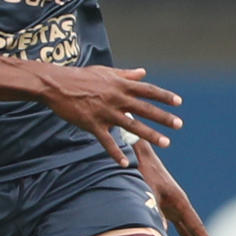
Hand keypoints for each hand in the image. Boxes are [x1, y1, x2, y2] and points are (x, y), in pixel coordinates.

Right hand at [37, 65, 181, 166]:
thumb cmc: (81, 76)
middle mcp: (116, 98)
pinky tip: (125, 163)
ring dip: (150, 135)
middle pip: (145, 109)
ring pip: (132, 125)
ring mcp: (105, 112)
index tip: (178, 102)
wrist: (57, 85)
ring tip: (166, 142)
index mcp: (120, 85)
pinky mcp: (93, 124)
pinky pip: (107, 141)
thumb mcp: (106, 72)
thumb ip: (126, 74)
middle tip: (179, 125)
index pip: (147, 90)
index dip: (164, 96)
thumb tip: (143, 72)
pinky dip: (116, 153)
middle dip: (163, 117)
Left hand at [134, 140, 220, 235]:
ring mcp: (171, 206)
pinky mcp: (161, 205)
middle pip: (195, 231)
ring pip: (186, 230)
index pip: (196, 228)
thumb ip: (153, 210)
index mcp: (178, 202)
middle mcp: (178, 205)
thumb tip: (159, 231)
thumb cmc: (141, 171)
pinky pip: (172, 226)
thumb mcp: (147, 190)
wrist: (137, 155)